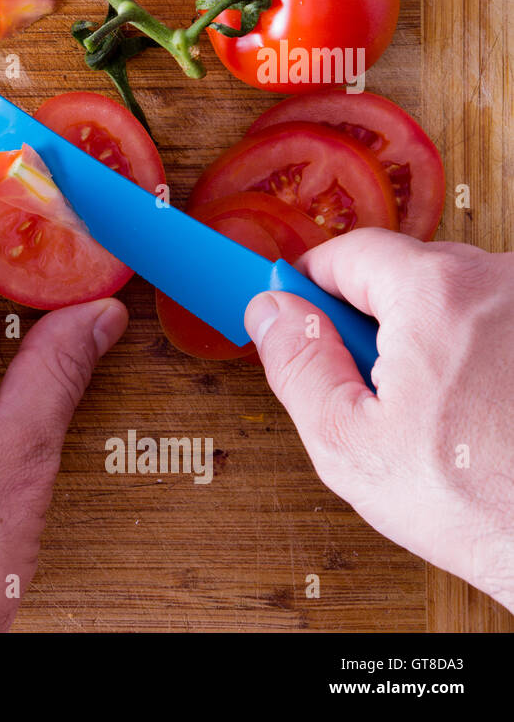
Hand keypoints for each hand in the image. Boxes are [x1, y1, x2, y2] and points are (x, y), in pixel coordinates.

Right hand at [245, 228, 513, 611]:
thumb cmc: (487, 507)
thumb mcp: (348, 443)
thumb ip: (297, 364)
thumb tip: (271, 314)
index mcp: (439, 293)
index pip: (348, 252)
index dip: (308, 285)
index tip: (292, 314)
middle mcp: (502, 284)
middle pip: (405, 273)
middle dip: (370, 320)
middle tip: (360, 387)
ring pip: (455, 301)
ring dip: (426, 339)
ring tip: (426, 413)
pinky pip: (497, 326)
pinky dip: (476, 355)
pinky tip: (472, 414)